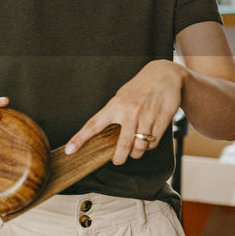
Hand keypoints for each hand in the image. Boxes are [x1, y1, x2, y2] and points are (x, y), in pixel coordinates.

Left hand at [64, 60, 184, 165]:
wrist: (164, 75)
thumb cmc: (139, 88)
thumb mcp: (121, 97)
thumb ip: (113, 114)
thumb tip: (103, 133)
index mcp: (115, 105)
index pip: (93, 125)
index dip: (80, 139)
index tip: (70, 150)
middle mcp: (130, 111)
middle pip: (122, 144)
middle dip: (118, 158)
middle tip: (117, 161)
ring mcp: (146, 116)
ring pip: (139, 146)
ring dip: (136, 153)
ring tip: (134, 151)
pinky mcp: (161, 120)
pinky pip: (153, 143)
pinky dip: (149, 146)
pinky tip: (147, 140)